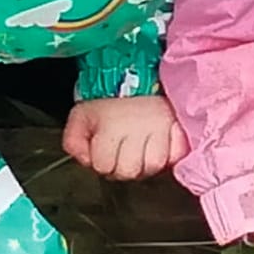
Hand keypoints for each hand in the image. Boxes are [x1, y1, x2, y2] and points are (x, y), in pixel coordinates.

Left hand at [63, 96, 188, 180]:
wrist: (142, 81)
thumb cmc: (111, 104)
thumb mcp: (81, 117)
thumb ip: (73, 141)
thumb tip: (84, 160)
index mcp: (111, 124)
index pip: (103, 165)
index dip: (101, 162)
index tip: (105, 150)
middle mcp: (137, 126)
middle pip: (129, 171)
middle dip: (123, 167)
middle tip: (124, 152)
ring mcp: (161, 128)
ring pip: (154, 166)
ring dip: (146, 164)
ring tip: (142, 151)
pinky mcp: (181, 129)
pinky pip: (176, 157)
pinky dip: (170, 156)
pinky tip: (161, 146)